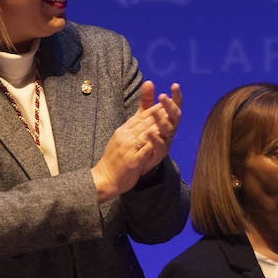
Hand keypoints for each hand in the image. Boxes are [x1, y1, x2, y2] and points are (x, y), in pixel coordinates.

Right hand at [91, 81, 182, 202]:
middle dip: (159, 112)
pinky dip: (152, 143)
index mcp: (124, 130)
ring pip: (145, 133)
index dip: (155, 107)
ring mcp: (128, 148)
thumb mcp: (123, 138)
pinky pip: (144, 151)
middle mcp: (125, 136)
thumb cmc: (116, 158)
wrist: (105, 178)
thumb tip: (144, 111)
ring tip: (170, 116)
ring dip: (158, 124)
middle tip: (173, 104)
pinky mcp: (132, 161)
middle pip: (145, 122)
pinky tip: (161, 137)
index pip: (141, 116)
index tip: (166, 99)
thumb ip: (134, 124)